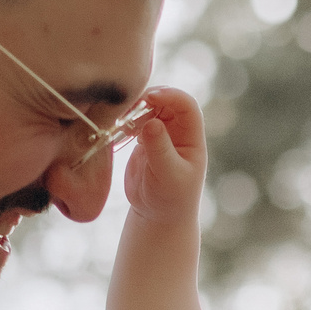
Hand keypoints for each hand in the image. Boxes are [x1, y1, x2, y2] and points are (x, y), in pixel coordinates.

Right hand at [120, 88, 205, 228]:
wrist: (157, 213)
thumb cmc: (170, 198)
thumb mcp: (167, 175)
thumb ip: (160, 149)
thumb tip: (151, 122)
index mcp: (191, 138)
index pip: (187, 106)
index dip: (171, 96)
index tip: (150, 98)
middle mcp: (178, 131)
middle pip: (166, 101)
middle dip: (148, 99)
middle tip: (128, 109)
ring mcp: (161, 133)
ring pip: (149, 108)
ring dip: (134, 109)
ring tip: (121, 123)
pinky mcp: (144, 138)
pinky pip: (136, 120)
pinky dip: (126, 119)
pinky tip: (119, 130)